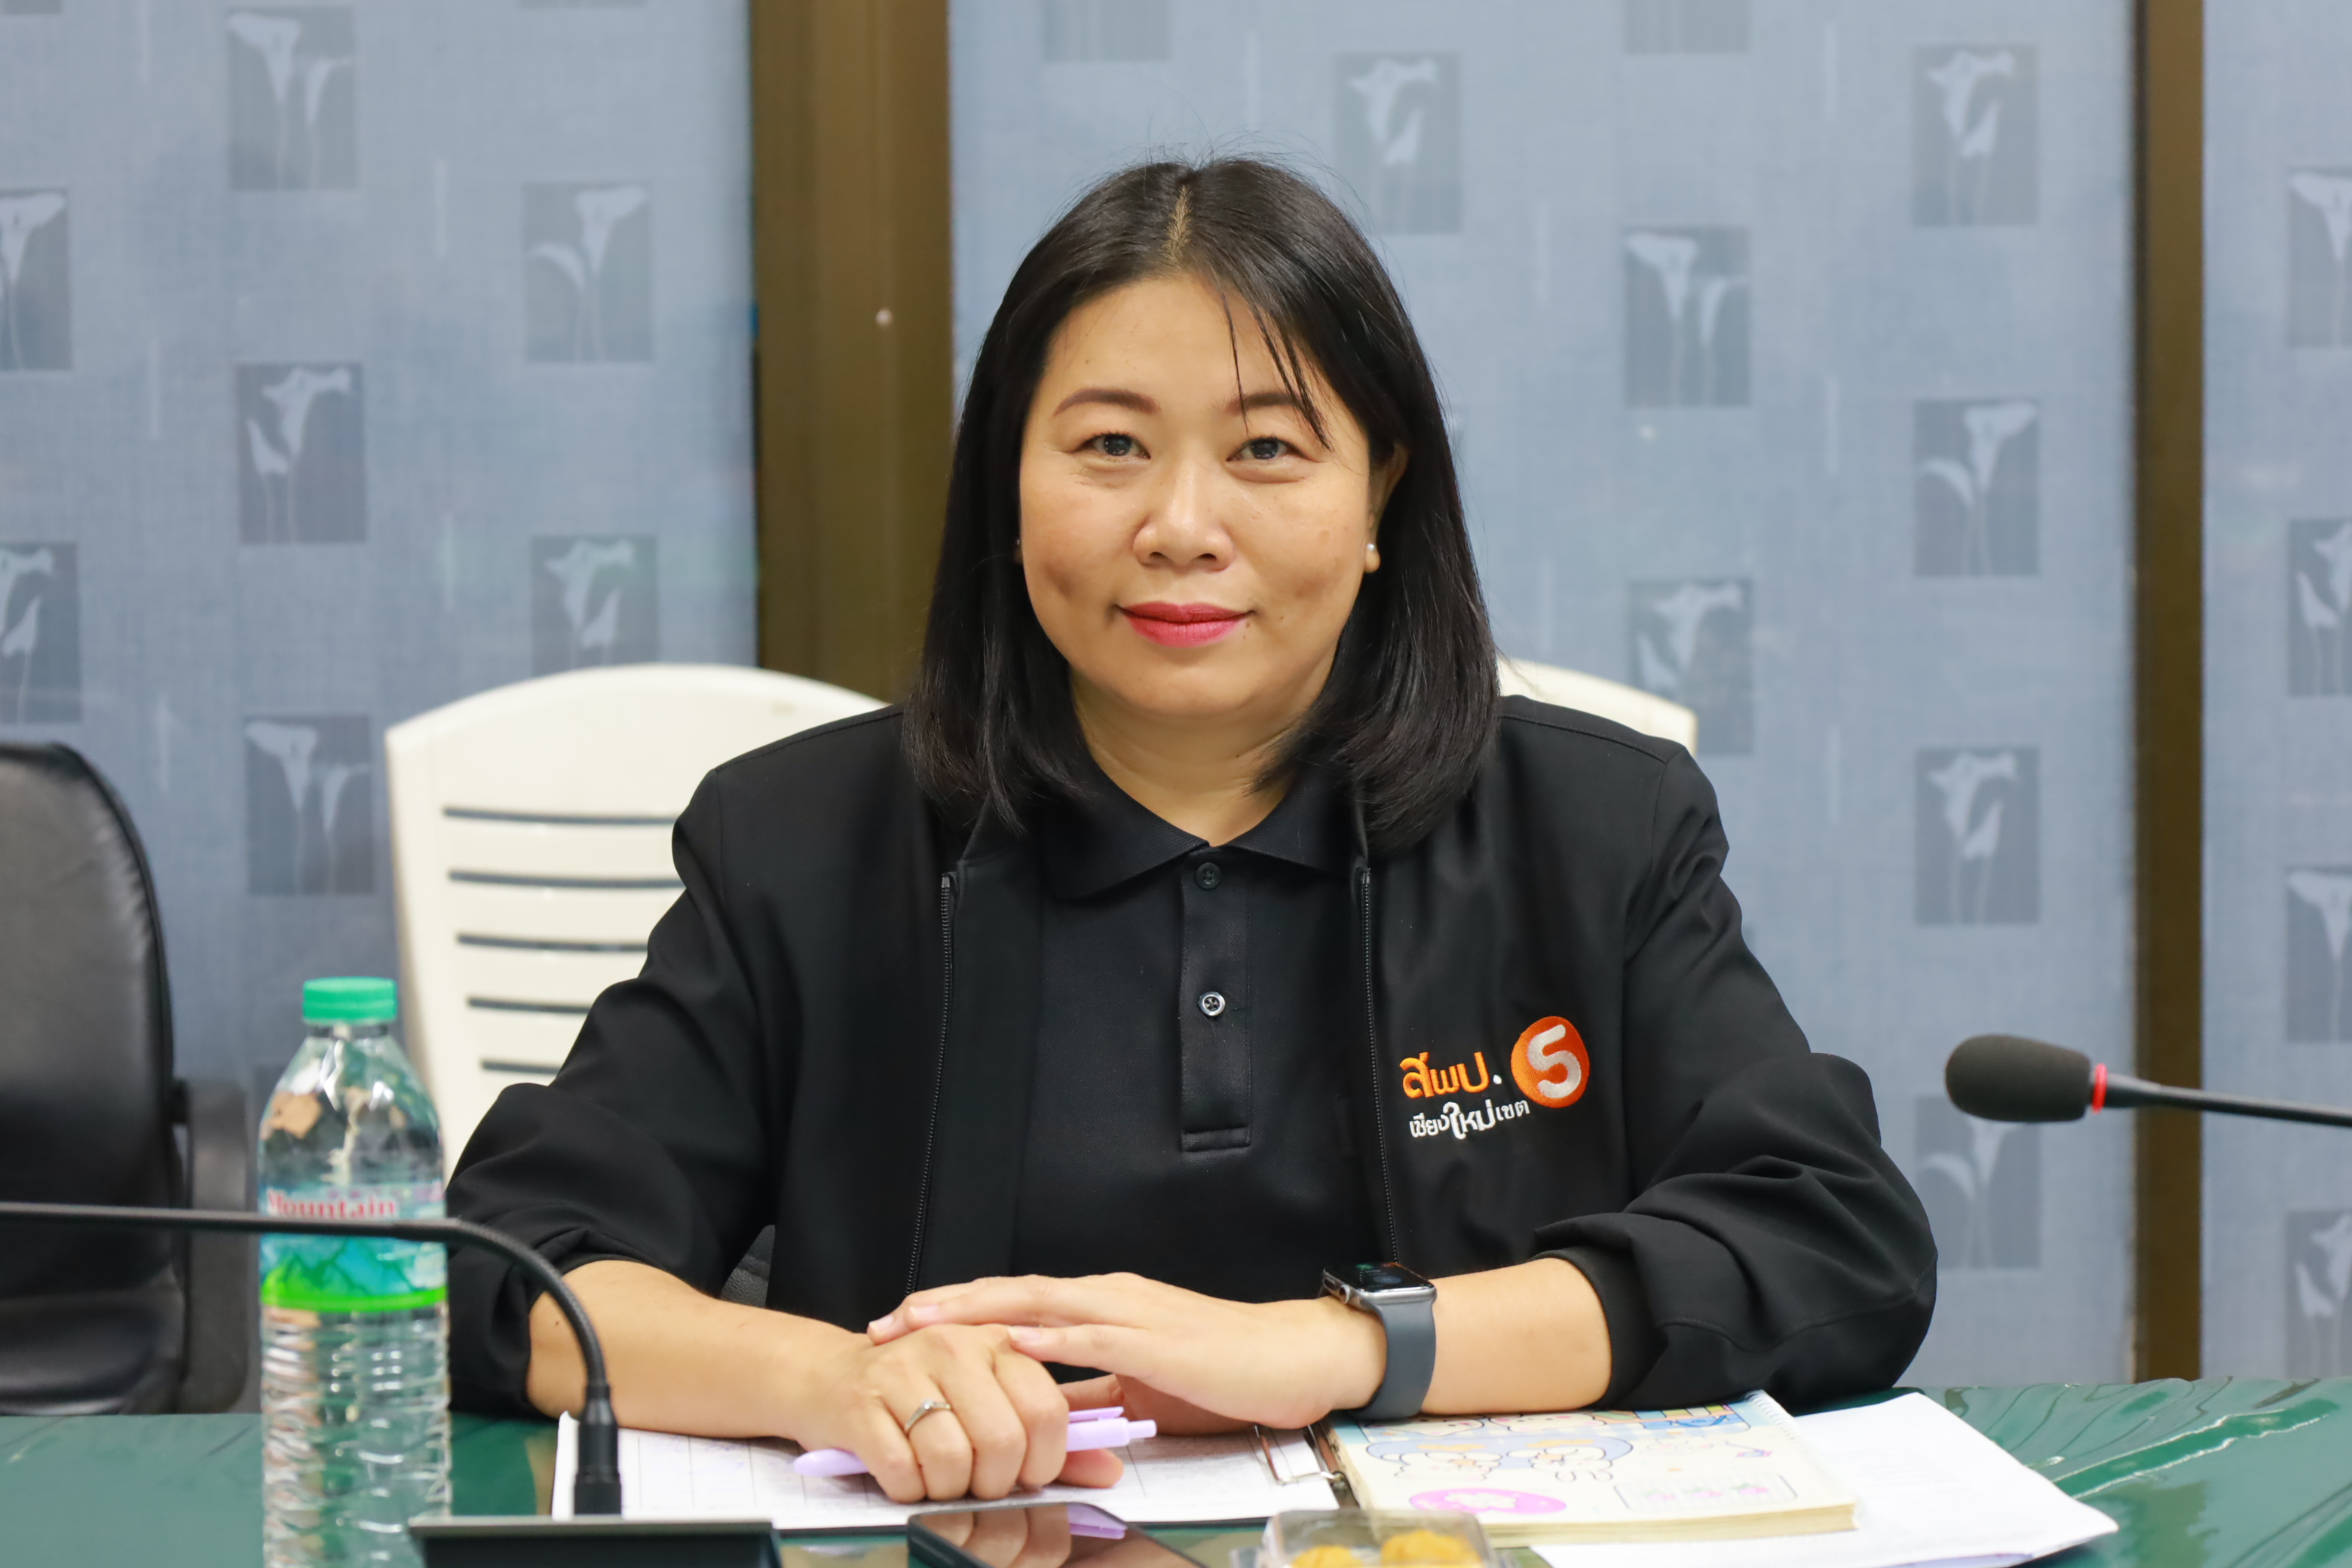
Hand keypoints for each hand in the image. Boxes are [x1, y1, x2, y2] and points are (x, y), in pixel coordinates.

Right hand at [790, 1322, 1123, 1502]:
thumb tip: (1108, 1470)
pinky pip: (902, 1472)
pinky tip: (905, 1473)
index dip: (1045, 1459)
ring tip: (939, 1475)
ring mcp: (904, 1371)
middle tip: (979, 1481)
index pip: (1046, 1409)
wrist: (831, 1377)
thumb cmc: (921, 1392)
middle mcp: (953, 1345)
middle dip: (996, 1481)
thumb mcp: (990, 1399)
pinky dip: (908, 1489)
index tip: (1028, 1473)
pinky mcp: (861, 1404)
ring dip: (948, 1488)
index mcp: (995, 1340)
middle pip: (1003, 1440)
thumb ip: (1051, 1435)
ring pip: (953, 1460)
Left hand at [868, 1274, 1384, 1430]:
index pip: (1014, 1304)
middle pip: (1010, 1294)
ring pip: (1039, 1303)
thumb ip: (1089, 1391)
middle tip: (884, 1322)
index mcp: (1102, 1306)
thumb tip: (1035, 1408)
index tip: (901, 1328)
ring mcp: (1133, 1312)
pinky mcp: (1159, 1341)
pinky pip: (1094, 1336)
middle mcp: (1108, 1297)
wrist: (1294, 1358)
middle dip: (944, 1308)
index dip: (956, 1313)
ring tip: (924, 1323)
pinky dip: (1049, 1336)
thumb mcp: (1140, 1385)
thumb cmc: (1224, 1371)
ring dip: (978, 1312)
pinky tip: (1011, 1340)